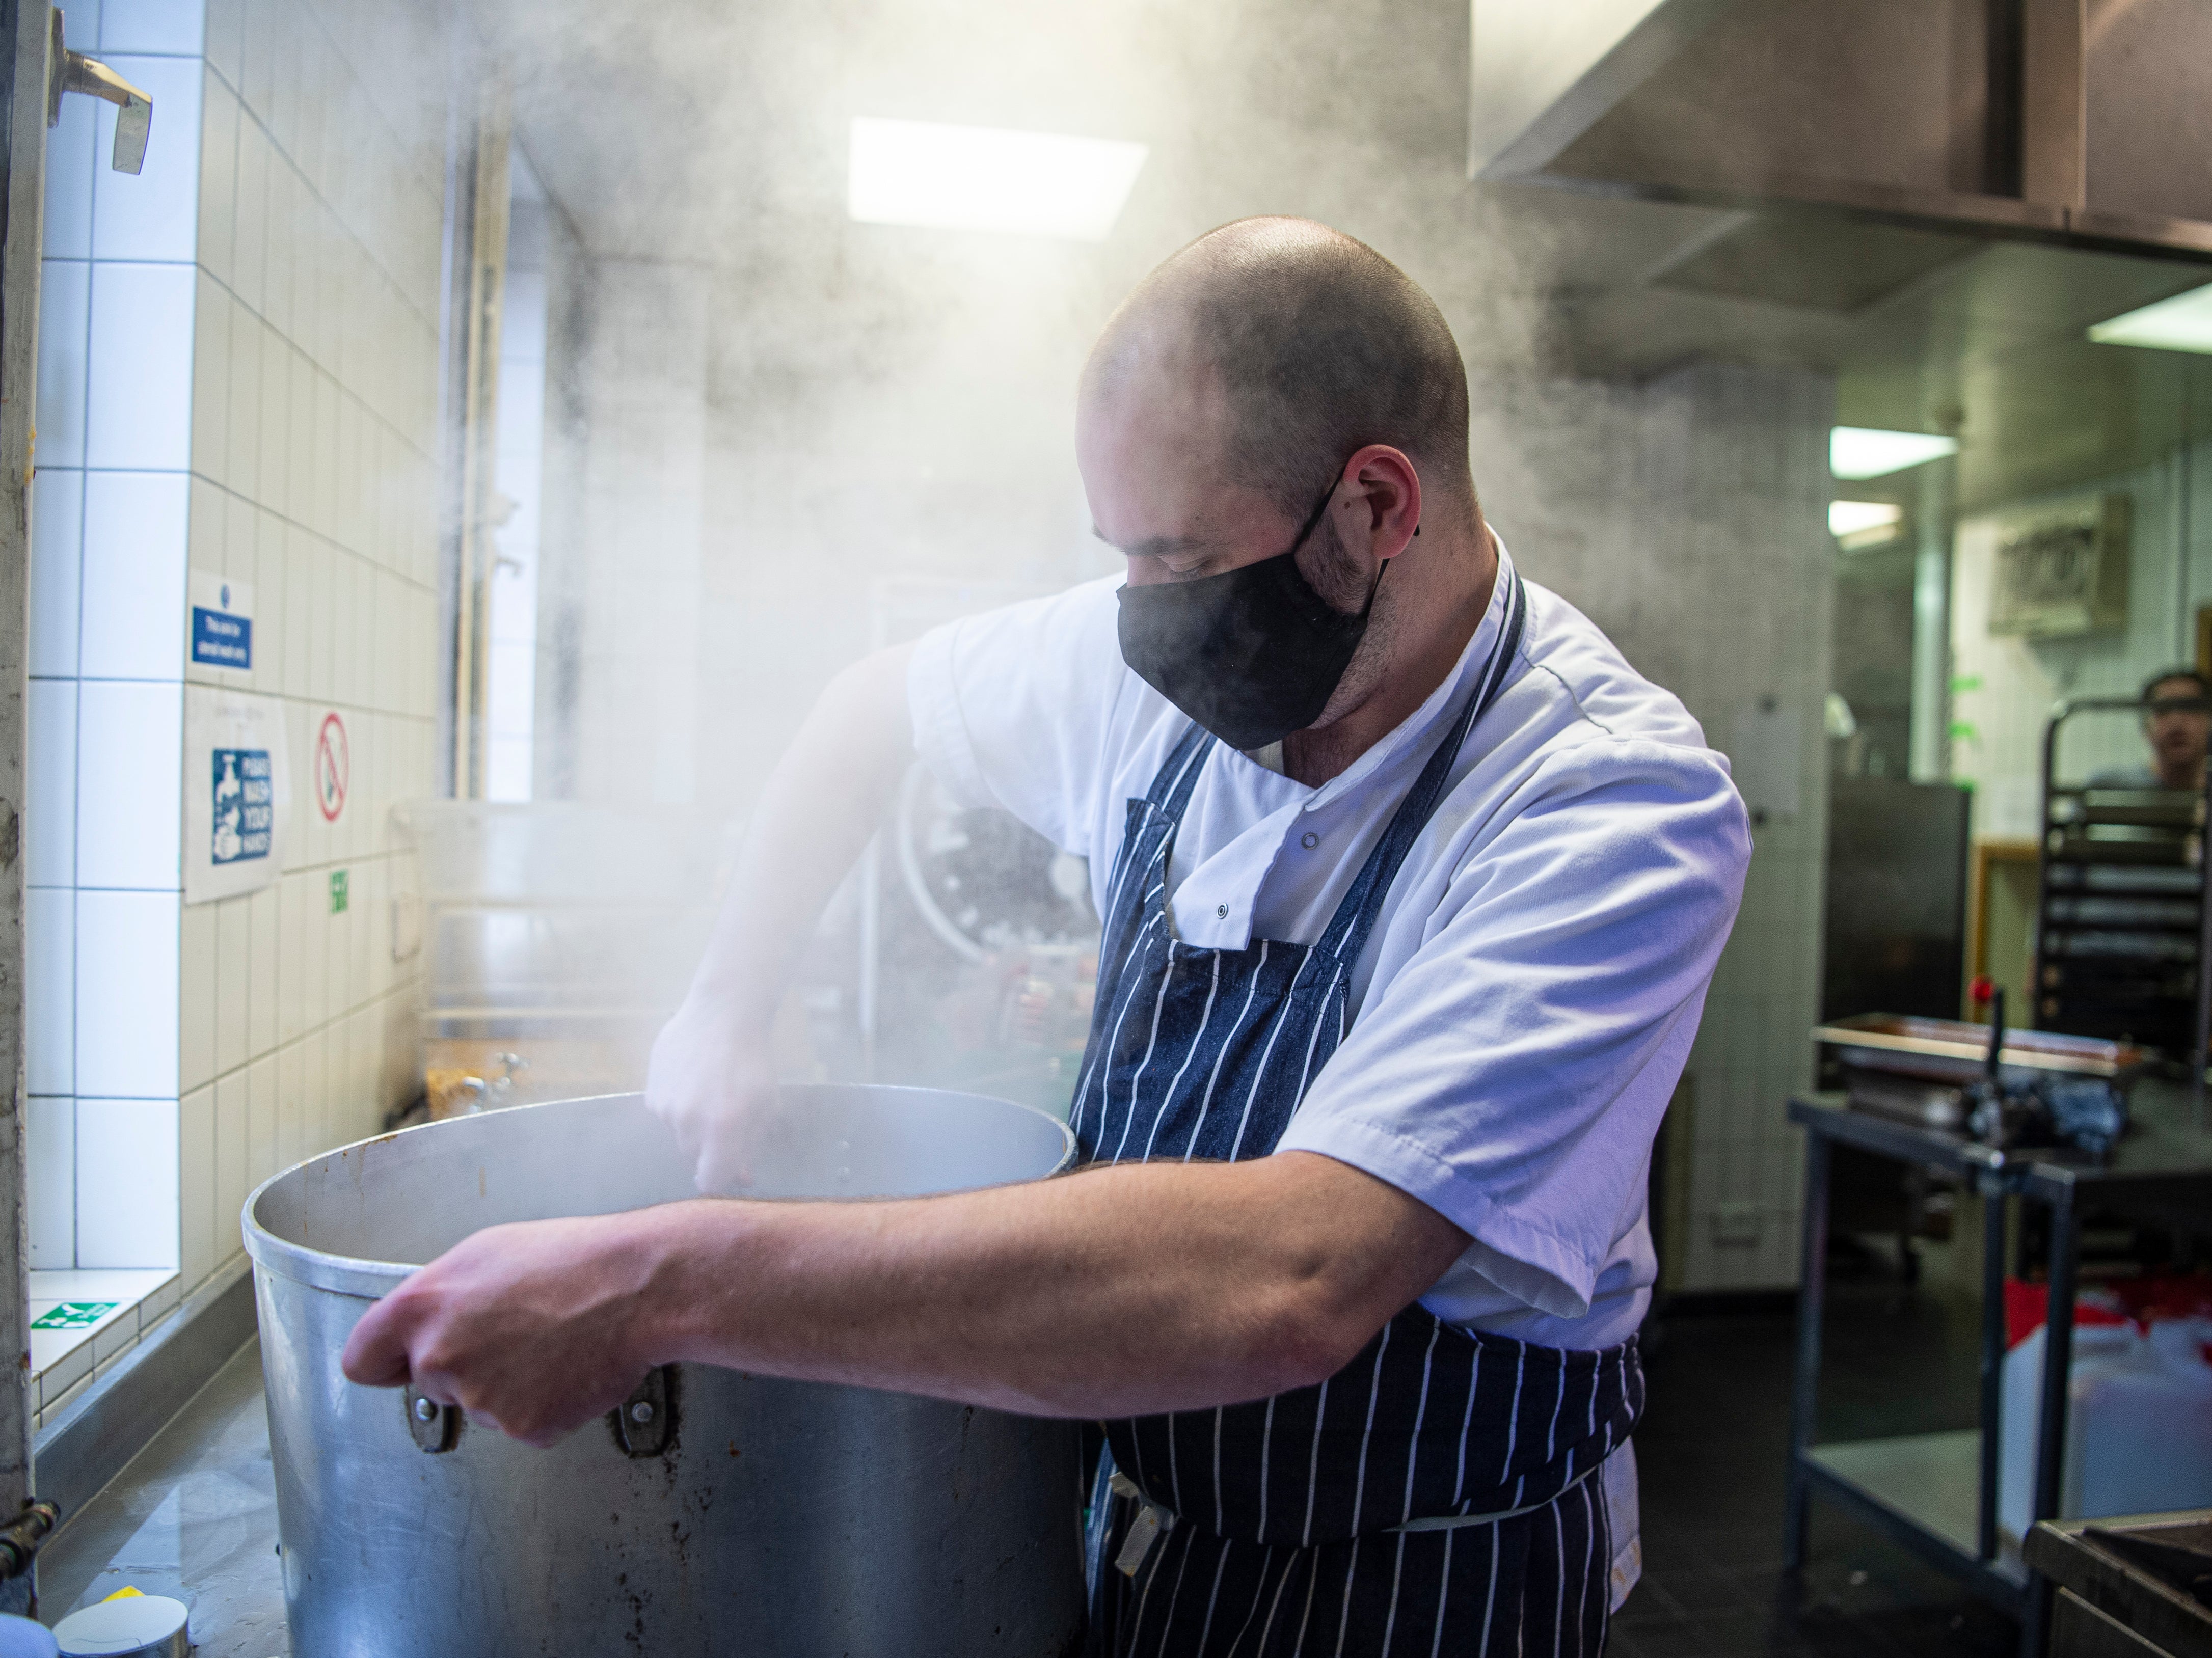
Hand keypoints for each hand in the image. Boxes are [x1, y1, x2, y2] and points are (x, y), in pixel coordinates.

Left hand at [340, 1213, 660, 1446]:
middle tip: (515, 1332)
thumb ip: (440, 1295)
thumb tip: (428, 1324)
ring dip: (508, 1384)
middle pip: (430, 1381)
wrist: (639, 1287)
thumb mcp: (488, 1252)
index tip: (397, 1364)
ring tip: (552, 1342)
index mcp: (423, 1307)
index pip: (362, 1359)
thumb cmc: (574, 1261)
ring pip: (480, 1405)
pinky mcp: (522, 1427)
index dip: (383, 1361)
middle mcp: (440, 1357)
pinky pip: (523, 1423)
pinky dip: (545, 1404)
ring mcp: (480, 1398)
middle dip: (464, 1364)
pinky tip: (568, 1368)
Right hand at [645, 995, 780, 1192]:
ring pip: (678, 1134)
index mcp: (722, 1129)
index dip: (719, 1177)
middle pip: (693, 1157)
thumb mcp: (766, 1105)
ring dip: (693, 1124)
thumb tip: (742, 1176)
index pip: (710, 1180)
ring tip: (709, 1092)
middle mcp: (688, 1123)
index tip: (727, 1167)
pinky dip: (677, 1106)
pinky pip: (664, 1114)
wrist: (723, 1013)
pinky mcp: (651, 1091)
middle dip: (709, 1147)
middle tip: (724, 1120)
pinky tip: (692, 1081)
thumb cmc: (753, 1060)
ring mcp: (665, 1107)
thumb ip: (751, 1144)